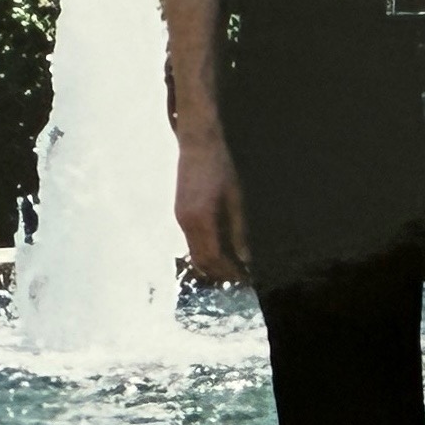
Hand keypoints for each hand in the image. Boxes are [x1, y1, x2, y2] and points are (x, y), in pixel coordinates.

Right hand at [176, 128, 251, 283]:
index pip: (212, 257)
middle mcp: (185, 222)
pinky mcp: (180, 213)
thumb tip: (245, 258)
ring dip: (211, 264)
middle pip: (200, 260)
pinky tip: (221, 251)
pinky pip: (191, 241)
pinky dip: (205, 251)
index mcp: (200, 219)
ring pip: (193, 252)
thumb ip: (238, 230)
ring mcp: (180, 218)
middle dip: (219, 273)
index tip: (244, 279)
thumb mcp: (235, 199)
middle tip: (240, 279)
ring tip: (233, 269)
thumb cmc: (221, 168)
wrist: (197, 146)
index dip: (227, 272)